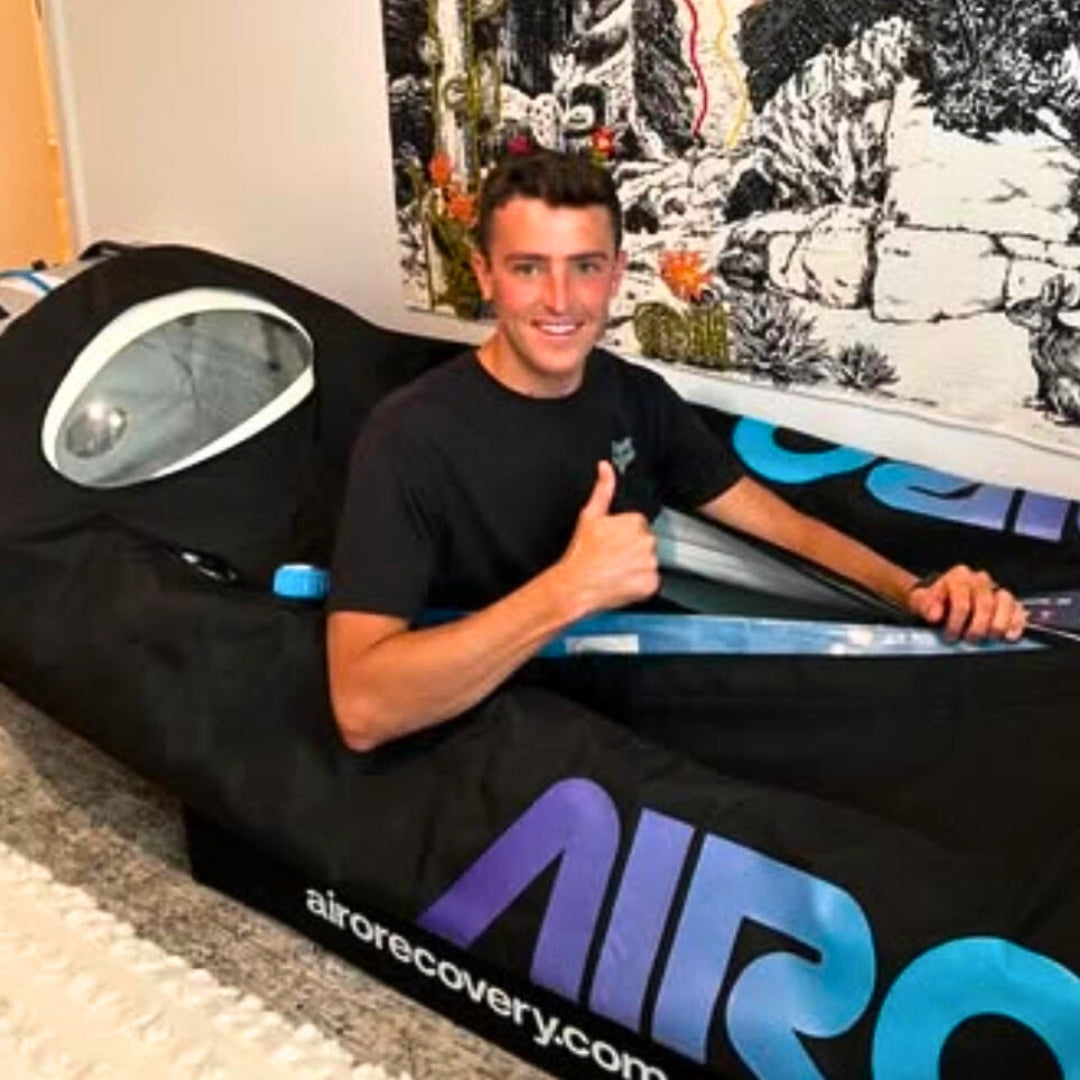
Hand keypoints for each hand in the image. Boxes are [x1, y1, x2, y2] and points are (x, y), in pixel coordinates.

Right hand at [553, 461, 658, 617]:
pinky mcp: (650, 583)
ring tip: (615, 569)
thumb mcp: (589, 516)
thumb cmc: (581, 554)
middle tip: (613, 556)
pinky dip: (639, 582)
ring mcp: (648, 564)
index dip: (624, 533)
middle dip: (632, 548)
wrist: (576, 585)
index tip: (612, 542)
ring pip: (649, 561)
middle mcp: (645, 542)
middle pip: (646, 542)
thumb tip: (605, 468)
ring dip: (637, 566)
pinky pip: (650, 581)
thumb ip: (603, 489)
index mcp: (634, 522)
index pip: (638, 524)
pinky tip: (622, 580)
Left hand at [907, 565, 1026, 641]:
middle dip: (977, 626)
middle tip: (970, 639)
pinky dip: (1016, 623)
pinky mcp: (1007, 601)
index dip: (956, 621)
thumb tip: (935, 614)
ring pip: (1005, 603)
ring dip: (998, 624)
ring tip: (988, 637)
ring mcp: (995, 589)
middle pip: (985, 603)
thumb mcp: (920, 601)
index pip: (962, 599)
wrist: (940, 601)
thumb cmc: (932, 601)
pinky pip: (1018, 609)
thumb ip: (926, 606)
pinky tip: (1009, 636)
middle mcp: (979, 580)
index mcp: (958, 576)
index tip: (950, 635)